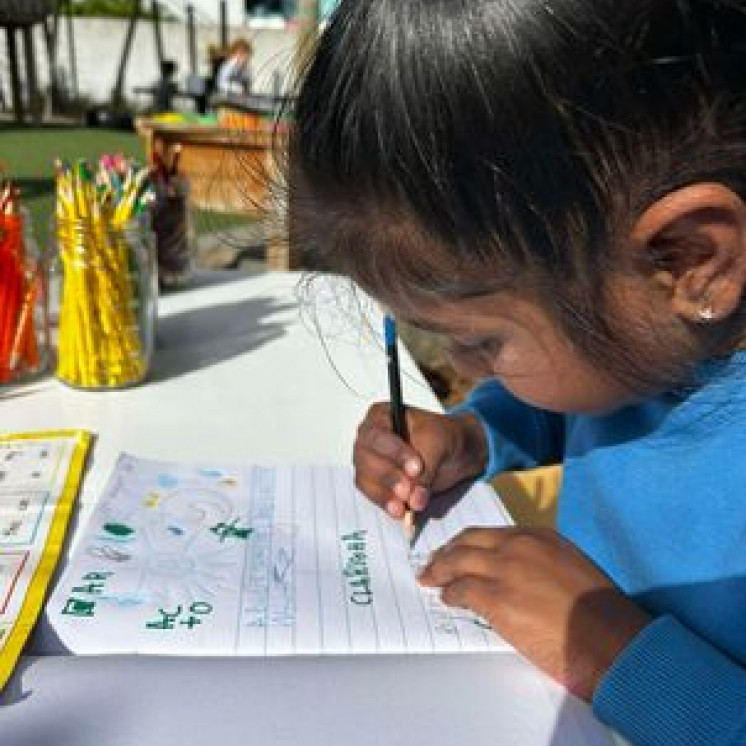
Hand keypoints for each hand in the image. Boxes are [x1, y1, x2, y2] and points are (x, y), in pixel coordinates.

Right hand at [353, 403, 487, 518]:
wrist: (454, 454)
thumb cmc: (443, 437)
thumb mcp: (439, 443)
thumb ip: (427, 467)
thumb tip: (415, 499)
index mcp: (381, 416)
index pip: (378, 435)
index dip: (395, 452)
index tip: (417, 467)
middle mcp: (369, 438)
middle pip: (366, 459)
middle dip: (388, 476)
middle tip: (408, 490)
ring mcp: (370, 461)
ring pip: (365, 479)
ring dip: (384, 494)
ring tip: (404, 507)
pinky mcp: (376, 483)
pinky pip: (373, 494)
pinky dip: (386, 503)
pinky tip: (400, 512)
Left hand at [418, 527, 651, 700]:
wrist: (608, 638)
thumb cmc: (599, 613)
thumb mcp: (571, 569)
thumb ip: (541, 564)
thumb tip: (519, 578)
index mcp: (540, 537)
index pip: (492, 533)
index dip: (470, 542)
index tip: (459, 549)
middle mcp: (519, 546)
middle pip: (469, 541)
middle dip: (447, 551)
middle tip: (434, 561)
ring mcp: (506, 569)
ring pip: (458, 562)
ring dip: (439, 570)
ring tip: (430, 577)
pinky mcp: (497, 597)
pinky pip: (461, 590)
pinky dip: (449, 593)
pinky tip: (446, 598)